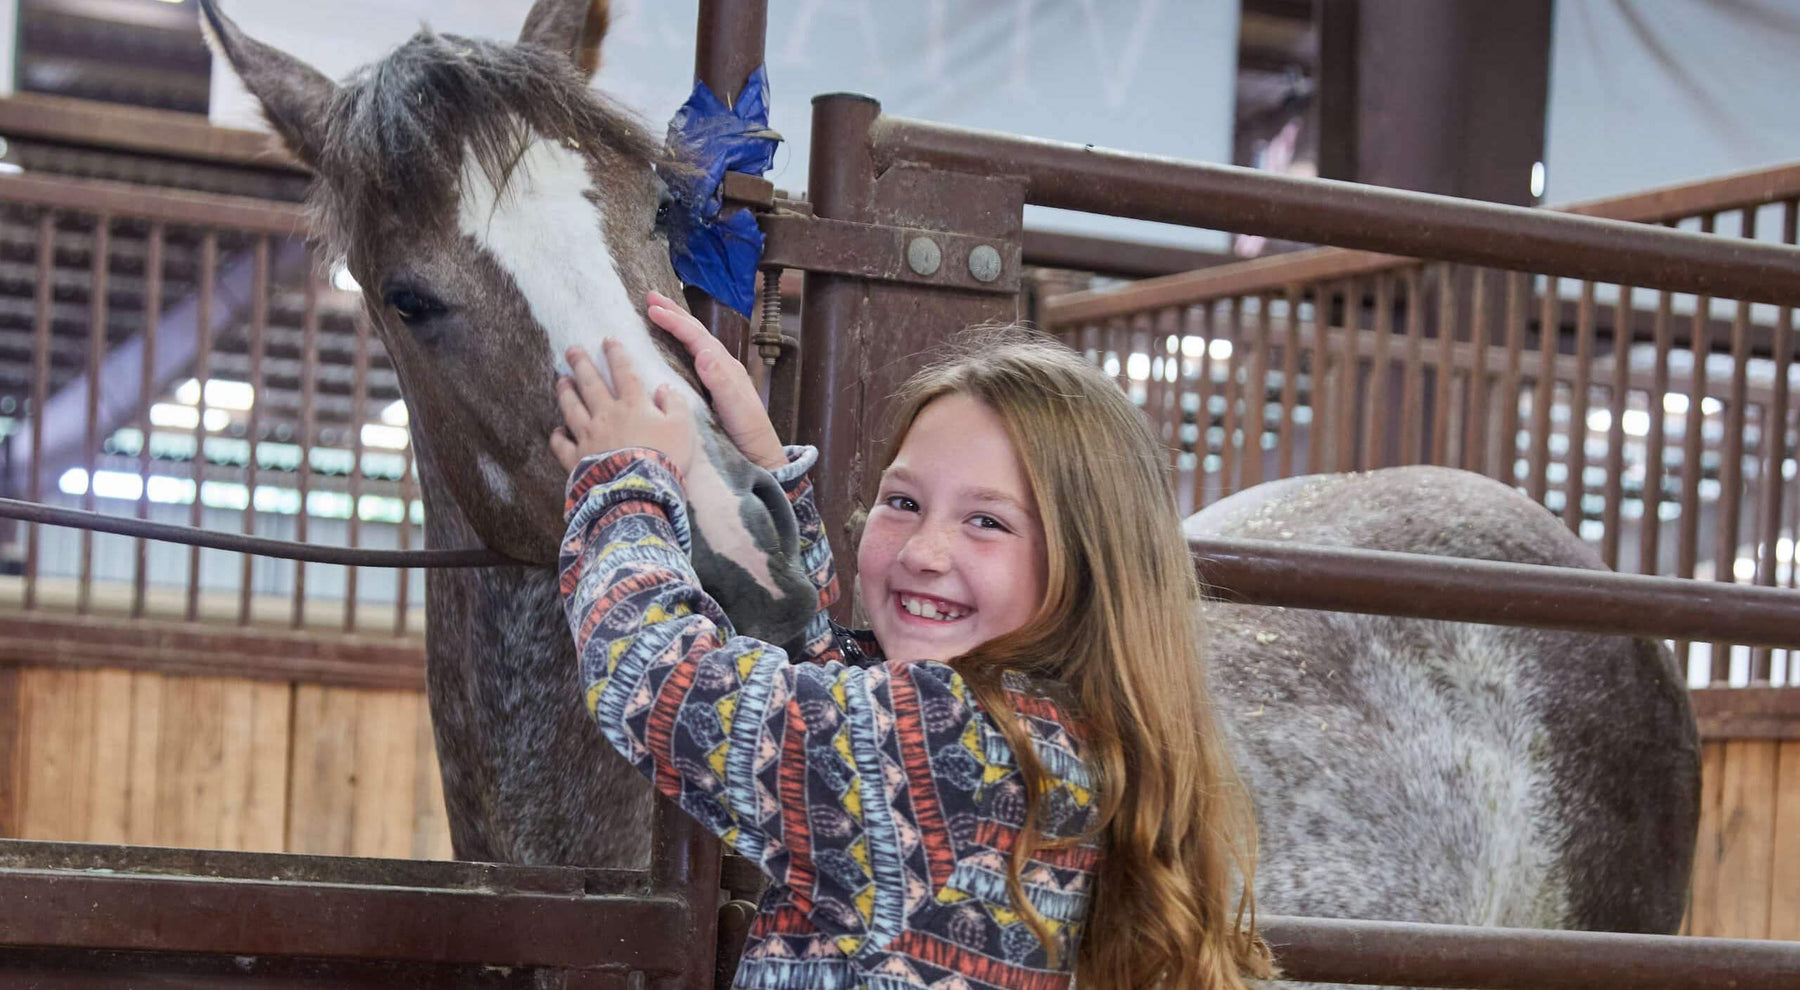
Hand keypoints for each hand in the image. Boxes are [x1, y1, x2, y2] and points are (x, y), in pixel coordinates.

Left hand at [550, 339, 694, 476]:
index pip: (623, 372)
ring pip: (572, 408)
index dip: (616, 354)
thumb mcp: (683, 427)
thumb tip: (663, 387)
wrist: (640, 490)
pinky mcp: (577, 459)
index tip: (608, 340)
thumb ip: (675, 404)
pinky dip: (557, 436)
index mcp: (633, 405)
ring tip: (561, 380)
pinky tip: (556, 431)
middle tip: (571, 349)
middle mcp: (606, 415)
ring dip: (566, 392)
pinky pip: (561, 445)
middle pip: (590, 384)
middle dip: (580, 363)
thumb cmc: (666, 458)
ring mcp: (588, 436)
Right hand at [646, 290, 786, 471]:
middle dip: (674, 313)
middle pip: (697, 333)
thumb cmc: (750, 435)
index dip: (676, 322)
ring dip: (676, 324)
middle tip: (650, 296)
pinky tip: (668, 344)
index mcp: (726, 368)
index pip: (698, 338)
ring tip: (656, 310)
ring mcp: (717, 376)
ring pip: (695, 342)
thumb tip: (704, 353)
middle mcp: (722, 367)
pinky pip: (692, 357)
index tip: (652, 309)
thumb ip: (722, 383)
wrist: (760, 456)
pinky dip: (679, 343)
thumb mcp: (737, 410)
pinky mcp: (711, 388)